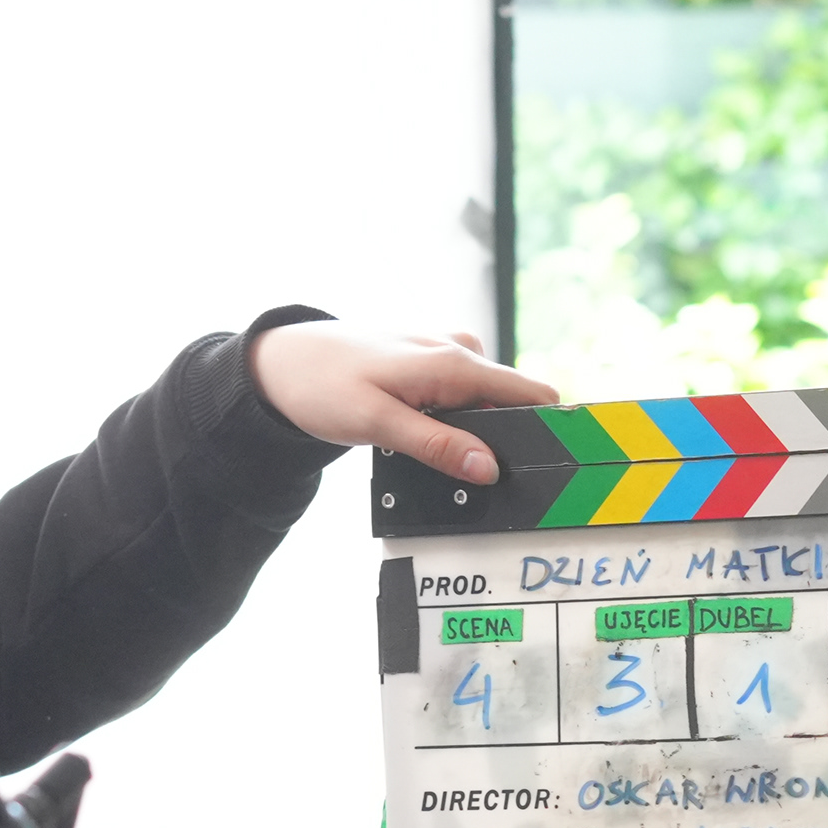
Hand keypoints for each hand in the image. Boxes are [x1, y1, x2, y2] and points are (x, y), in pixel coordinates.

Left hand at [249, 321, 556, 484]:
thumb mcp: (378, 423)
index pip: (532, 393)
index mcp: (454, 362)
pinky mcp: (432, 361)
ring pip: (485, 402)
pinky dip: (453, 420)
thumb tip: (489, 468)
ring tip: (434, 453)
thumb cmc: (322, 386)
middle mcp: (459, 350)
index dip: (544, 430)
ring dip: (473, 433)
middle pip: (511, 402)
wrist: (282, 361)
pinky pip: (463, 395)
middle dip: (501, 440)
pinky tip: (422, 433)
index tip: (545, 466)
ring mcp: (447, 353)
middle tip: (471, 476)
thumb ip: (436, 446)